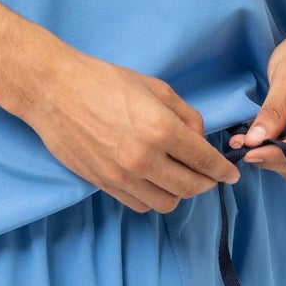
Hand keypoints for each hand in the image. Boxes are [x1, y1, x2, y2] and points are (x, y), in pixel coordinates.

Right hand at [22, 49, 241, 213]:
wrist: (54, 91)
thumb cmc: (104, 81)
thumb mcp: (155, 87)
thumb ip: (186, 115)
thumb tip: (200, 139)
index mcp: (160, 128)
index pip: (204, 161)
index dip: (223, 170)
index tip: (231, 174)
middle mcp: (143, 158)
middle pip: (190, 188)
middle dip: (206, 183)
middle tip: (208, 175)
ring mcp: (122, 176)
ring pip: (167, 202)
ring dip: (179, 192)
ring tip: (178, 176)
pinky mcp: (104, 185)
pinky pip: (140, 204)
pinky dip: (153, 197)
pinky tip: (153, 180)